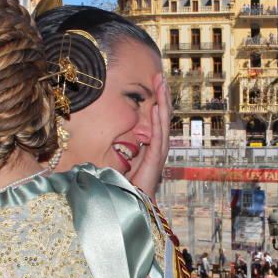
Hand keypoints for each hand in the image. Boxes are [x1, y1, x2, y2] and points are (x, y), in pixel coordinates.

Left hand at [127, 74, 169, 196]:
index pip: (158, 117)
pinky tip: (159, 108)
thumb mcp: (125, 158)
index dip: (158, 99)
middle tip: (159, 75)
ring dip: (163, 102)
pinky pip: (159, 136)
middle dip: (162, 95)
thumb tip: (114, 131)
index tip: (155, 81)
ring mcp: (159, 151)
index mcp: (153, 143)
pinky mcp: (156, 158)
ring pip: (163, 122)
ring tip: (162, 85)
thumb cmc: (128, 182)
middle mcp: (159, 145)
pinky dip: (159, 121)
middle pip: (163, 115)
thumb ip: (125, 145)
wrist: (135, 202)